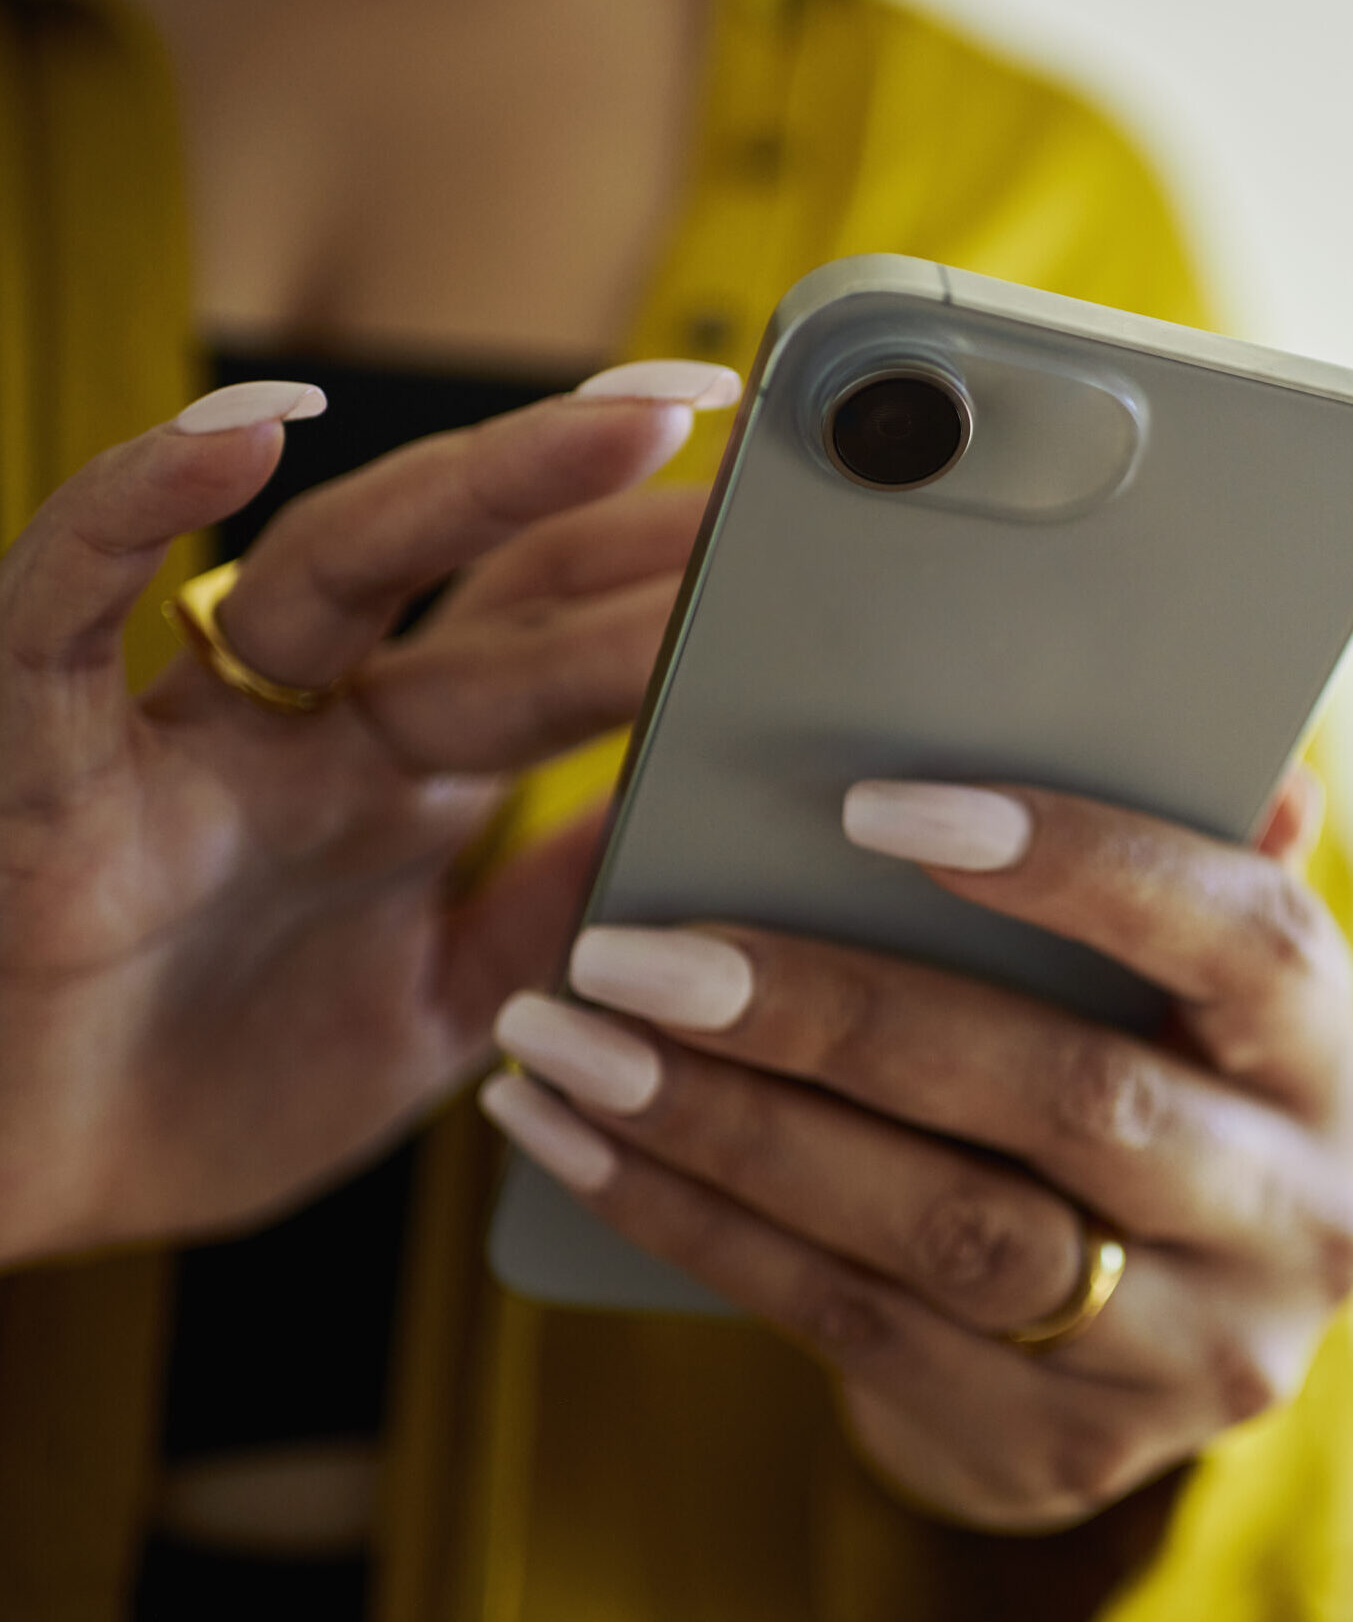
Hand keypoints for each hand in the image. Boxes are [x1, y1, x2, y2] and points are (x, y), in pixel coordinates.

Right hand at [0, 368, 729, 1261]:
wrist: (18, 1183)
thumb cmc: (208, 1091)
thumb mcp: (436, 1013)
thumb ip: (546, 919)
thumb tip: (681, 828)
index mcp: (397, 781)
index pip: (543, 642)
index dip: (652, 587)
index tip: (786, 539)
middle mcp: (308, 729)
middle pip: (471, 583)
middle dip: (610, 514)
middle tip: (754, 443)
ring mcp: (186, 732)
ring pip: (327, 570)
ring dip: (469, 488)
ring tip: (622, 425)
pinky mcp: (43, 761)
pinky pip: (61, 611)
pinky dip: (124, 512)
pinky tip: (236, 433)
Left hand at [484, 769, 1352, 1530]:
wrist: (1160, 1323)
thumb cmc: (1144, 1067)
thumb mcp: (1176, 970)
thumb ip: (1152, 845)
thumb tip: (1081, 697)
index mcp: (1327, 1051)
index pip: (1242, 937)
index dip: (1076, 865)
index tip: (877, 807)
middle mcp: (1286, 1214)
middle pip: (1063, 1102)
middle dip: (826, 1017)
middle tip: (628, 953)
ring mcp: (1178, 1354)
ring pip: (934, 1230)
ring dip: (720, 1127)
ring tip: (557, 1040)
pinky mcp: (1051, 1444)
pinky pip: (844, 1319)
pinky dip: (688, 1220)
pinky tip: (569, 1139)